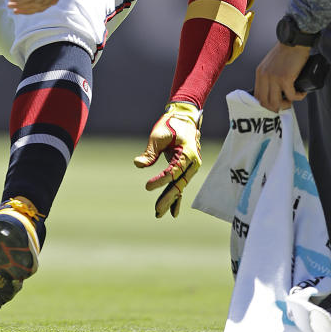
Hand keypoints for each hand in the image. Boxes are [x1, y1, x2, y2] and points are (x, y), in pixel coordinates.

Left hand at [134, 101, 201, 217]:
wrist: (184, 117)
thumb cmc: (170, 125)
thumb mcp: (158, 136)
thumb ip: (150, 152)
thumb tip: (138, 164)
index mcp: (187, 153)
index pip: (173, 172)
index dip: (160, 180)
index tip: (147, 187)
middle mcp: (192, 163)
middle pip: (179, 184)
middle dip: (168, 198)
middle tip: (157, 210)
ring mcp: (191, 167)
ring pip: (180, 187)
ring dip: (170, 200)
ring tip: (159, 213)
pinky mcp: (186, 170)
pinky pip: (181, 185)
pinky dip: (176, 198)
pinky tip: (172, 212)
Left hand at [254, 41, 309, 111]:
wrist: (294, 41)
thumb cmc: (286, 52)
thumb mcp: (271, 64)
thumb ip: (270, 76)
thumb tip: (276, 92)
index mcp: (260, 73)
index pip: (258, 97)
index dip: (267, 104)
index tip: (277, 104)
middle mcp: (264, 76)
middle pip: (265, 103)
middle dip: (276, 107)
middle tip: (286, 103)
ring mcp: (274, 78)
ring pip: (276, 103)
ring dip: (286, 104)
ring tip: (294, 97)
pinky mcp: (285, 78)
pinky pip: (291, 96)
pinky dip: (298, 96)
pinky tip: (302, 92)